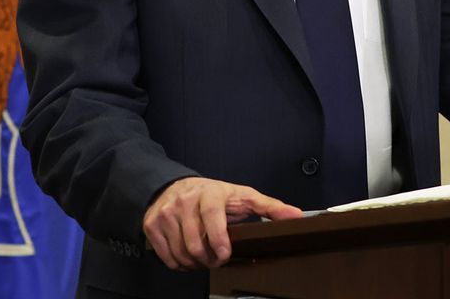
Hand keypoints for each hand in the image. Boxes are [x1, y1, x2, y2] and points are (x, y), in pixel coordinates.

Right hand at [141, 176, 300, 269]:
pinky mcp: (152, 224)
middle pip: (195, 243)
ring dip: (194, 263)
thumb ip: (269, 207)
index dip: (218, 240)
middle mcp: (184, 201)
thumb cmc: (214, 194)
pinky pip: (166, 256)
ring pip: (181, 252)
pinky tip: (186, 254)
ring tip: (202, 256)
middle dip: (208, 259)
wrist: (174, 185)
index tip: (224, 254)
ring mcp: (166, 213)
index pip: (212, 217)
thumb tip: (297, 216)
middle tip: (215, 258)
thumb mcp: (242, 197)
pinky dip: (178, 263)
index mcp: (209, 194)